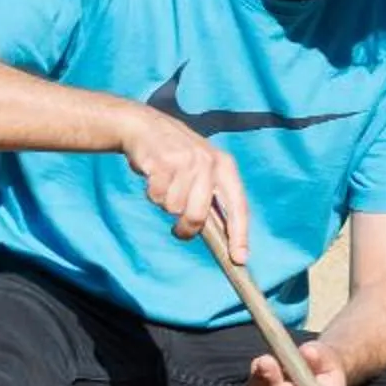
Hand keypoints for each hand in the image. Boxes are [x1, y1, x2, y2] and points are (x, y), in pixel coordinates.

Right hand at [116, 104, 250, 263]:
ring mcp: (186, 161)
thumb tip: (222, 240)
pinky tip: (154, 176)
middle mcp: (209, 163)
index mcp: (225, 167)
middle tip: (179, 230)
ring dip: (165, 202)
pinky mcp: (163, 161)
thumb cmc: (177, 157)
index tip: (240, 259)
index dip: (239, 235)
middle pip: (198, 215)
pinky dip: (152, 193)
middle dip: (186, 228)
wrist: (146, 126)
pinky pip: (157, 196)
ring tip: (166, 184)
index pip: (238, 207)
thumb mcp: (202, 169)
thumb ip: (211, 199)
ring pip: (174, 207)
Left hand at [246, 338, 349, 385]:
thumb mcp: (322, 354)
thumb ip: (316, 355)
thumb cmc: (321, 363)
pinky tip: (257, 373)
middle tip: (265, 362)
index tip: (284, 384)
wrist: (314, 373)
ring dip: (260, 383)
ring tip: (263, 361)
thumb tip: (307, 353)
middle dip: (273, 385)